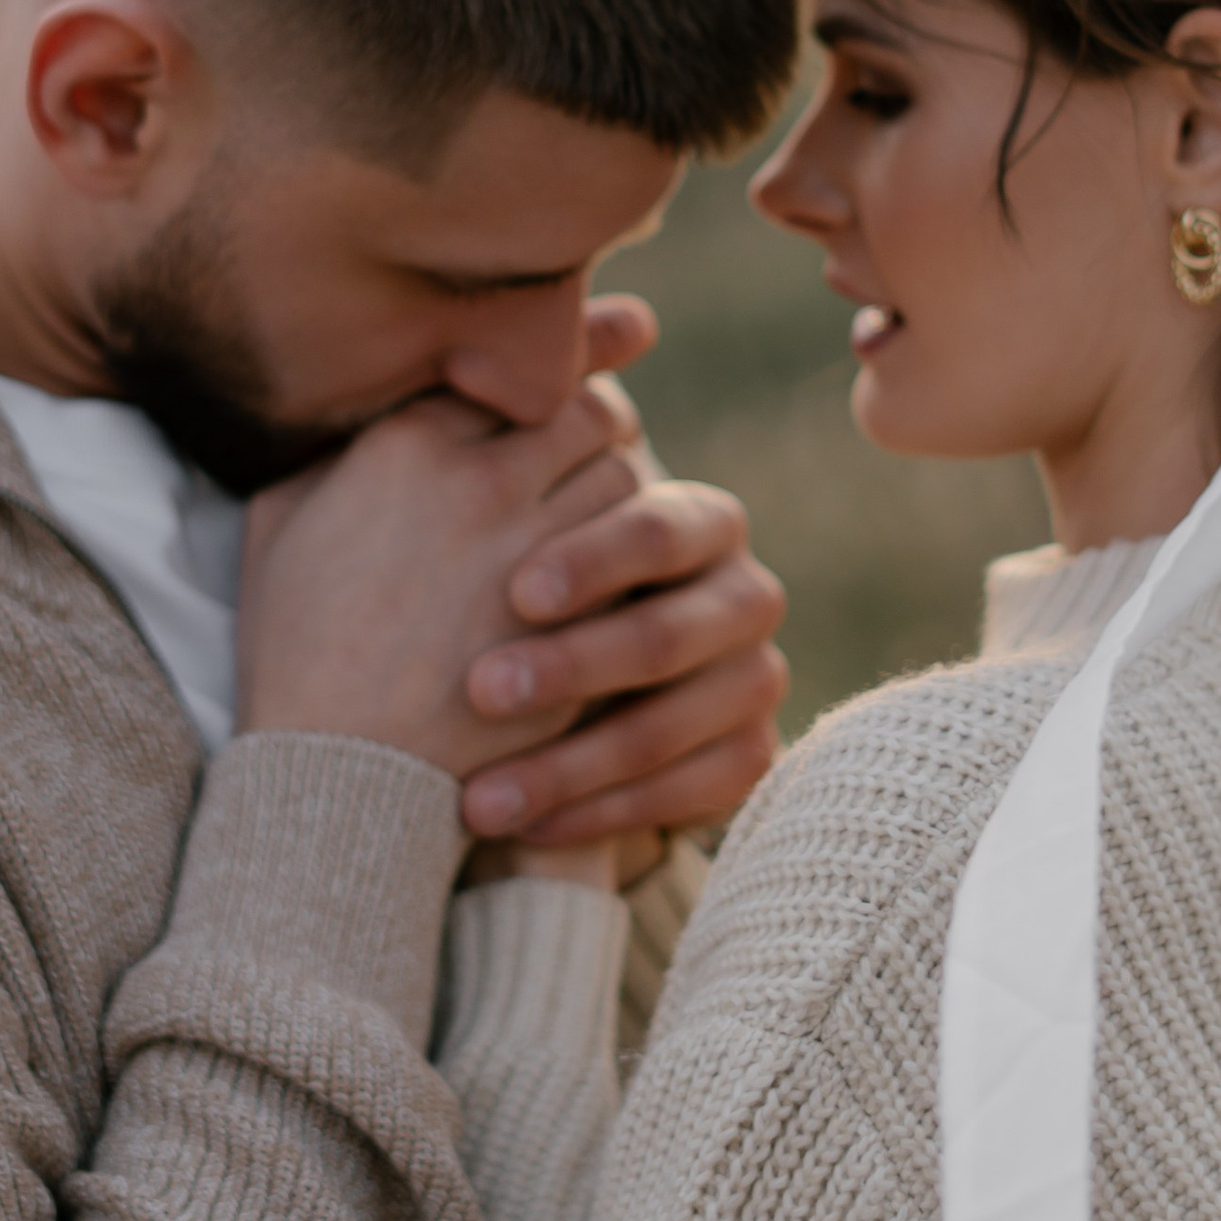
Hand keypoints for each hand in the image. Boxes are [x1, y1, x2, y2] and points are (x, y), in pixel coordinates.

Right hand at [235, 382, 636, 781]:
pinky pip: (637, 564)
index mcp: (409, 446)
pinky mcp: (579, 624)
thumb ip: (332, 450)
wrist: (335, 772)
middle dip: (602, 423)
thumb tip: (373, 408)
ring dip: (623, 490)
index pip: (517, 369)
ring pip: (626, 482)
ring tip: (608, 507)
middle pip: (591, 412)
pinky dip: (634, 559)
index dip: (562, 359)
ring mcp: (537, 556)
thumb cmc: (295, 646)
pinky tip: (615, 572)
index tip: (607, 344)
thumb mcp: (278, 524)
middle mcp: (481, 484)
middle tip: (602, 440)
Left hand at [457, 475, 788, 848]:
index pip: (656, 527)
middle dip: (574, 666)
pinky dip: (604, 813)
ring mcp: (754, 677)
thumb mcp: (500, 524)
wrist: (536, 692)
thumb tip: (466, 395)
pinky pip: (692, 793)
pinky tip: (524, 825)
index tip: (515, 593)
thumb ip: (495, 473)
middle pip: (669, 632)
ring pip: (675, 724)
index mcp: (694, 518)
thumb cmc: (496, 592)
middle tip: (481, 692)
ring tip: (479, 797)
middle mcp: (742, 593)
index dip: (592, 560)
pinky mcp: (749, 754)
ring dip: (572, 762)